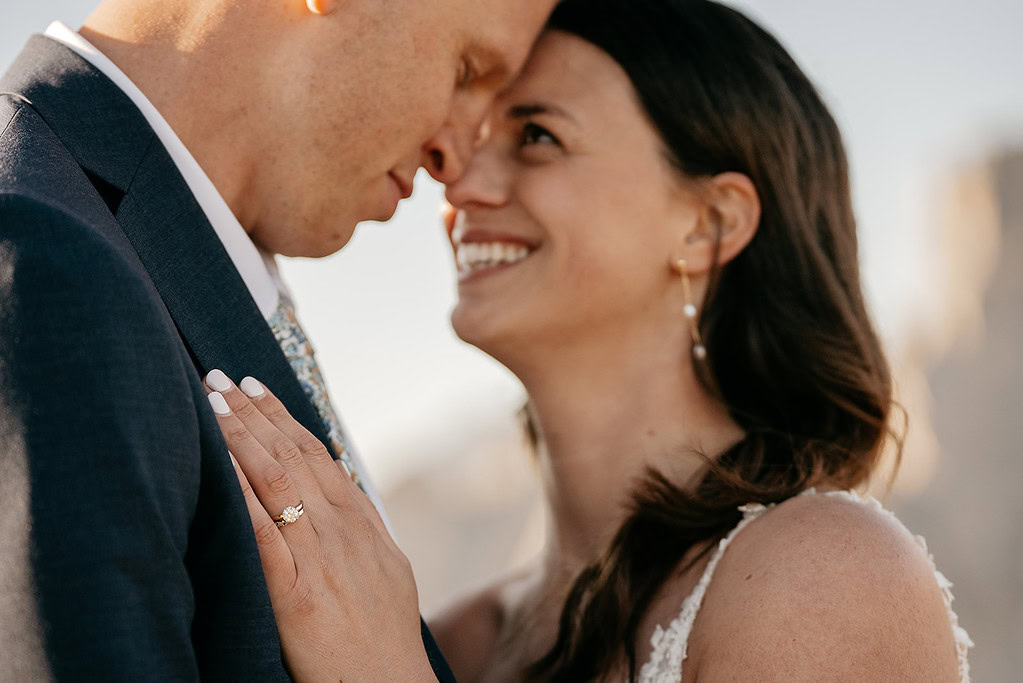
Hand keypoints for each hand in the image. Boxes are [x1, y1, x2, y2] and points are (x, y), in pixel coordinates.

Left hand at [203, 370, 436, 682]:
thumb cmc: (383, 635)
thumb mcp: (388, 568)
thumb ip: (364, 524)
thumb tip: (344, 482)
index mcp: (362, 523)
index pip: (318, 453)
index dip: (283, 416)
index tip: (256, 386)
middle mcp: (342, 531)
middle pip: (293, 456)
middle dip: (254, 412)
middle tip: (220, 376)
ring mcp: (320, 558)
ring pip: (277, 481)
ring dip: (242, 436)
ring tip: (212, 401)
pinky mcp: (296, 593)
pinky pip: (261, 532)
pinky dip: (239, 491)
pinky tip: (218, 463)